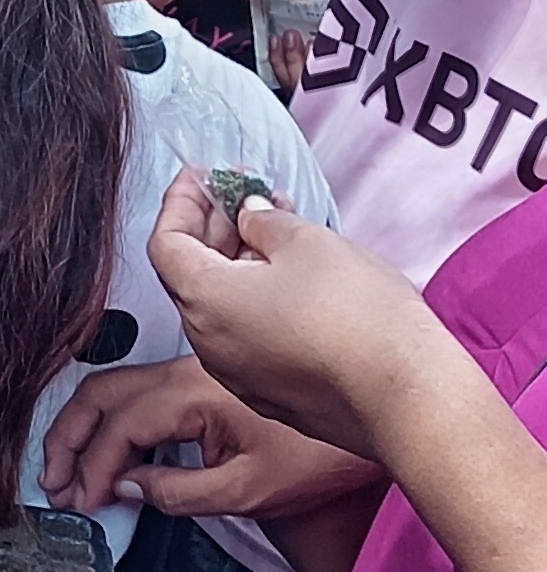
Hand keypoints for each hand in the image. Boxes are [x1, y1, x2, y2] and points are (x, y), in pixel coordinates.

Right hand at [41, 351, 377, 525]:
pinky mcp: (211, 380)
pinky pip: (147, 390)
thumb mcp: (250, 489)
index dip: (94, 466)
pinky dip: (118, 419)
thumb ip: (181, 492)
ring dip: (90, 425)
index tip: (81, 501)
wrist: (376, 417)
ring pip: (121, 385)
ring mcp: (198, 370)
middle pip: (104, 391)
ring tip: (71, 469)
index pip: (121, 426)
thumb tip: (129, 488)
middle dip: (69, 436)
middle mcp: (188, 371)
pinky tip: (119, 454)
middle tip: (52, 480)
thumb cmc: (321, 458)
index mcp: (193, 392)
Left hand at [149, 169, 436, 457]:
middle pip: (190, 275)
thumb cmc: (356, 313)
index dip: (181, 202)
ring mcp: (239, 374)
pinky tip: (293, 278)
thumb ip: (265, 221)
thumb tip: (248, 217)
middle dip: (213, 229)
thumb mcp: (307, 242)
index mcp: (205, 301)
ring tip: (278, 230)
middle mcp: (209, 344)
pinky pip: (247, 336)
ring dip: (238, 263)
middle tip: (247, 194)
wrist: (405, 395)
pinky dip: (256, 300)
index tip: (202, 176)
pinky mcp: (271, 393)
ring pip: (221, 307)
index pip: (165, 242)